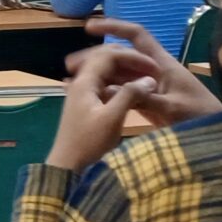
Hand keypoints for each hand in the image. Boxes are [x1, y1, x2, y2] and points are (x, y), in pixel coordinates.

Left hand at [46, 46, 154, 171]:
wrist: (67, 166)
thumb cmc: (88, 143)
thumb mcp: (112, 118)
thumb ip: (130, 95)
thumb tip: (150, 79)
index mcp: (84, 82)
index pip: (109, 55)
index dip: (133, 57)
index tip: (154, 67)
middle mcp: (81, 82)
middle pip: (105, 59)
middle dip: (129, 60)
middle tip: (151, 69)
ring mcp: (82, 93)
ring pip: (105, 72)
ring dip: (125, 71)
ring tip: (146, 78)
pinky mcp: (86, 104)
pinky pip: (105, 84)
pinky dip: (120, 83)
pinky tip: (133, 91)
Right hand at [65, 17, 221, 127]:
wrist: (217, 135)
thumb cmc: (200, 117)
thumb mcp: (172, 108)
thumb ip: (143, 98)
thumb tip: (109, 90)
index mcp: (162, 64)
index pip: (136, 36)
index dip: (114, 27)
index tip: (89, 27)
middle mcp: (153, 70)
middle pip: (121, 56)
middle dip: (97, 57)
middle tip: (72, 64)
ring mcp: (150, 86)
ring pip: (120, 75)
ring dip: (99, 75)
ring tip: (73, 81)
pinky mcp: (150, 101)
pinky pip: (124, 92)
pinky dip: (108, 92)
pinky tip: (91, 98)